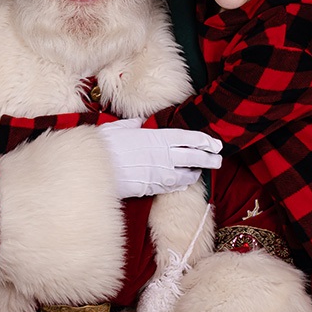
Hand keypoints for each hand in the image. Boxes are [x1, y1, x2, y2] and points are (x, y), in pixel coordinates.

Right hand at [100, 118, 222, 197]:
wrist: (93, 170)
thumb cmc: (103, 146)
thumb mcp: (118, 128)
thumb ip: (132, 125)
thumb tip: (139, 122)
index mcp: (157, 138)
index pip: (189, 139)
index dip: (205, 141)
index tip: (216, 144)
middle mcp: (162, 156)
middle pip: (194, 158)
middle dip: (209, 159)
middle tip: (218, 160)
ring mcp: (159, 174)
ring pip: (186, 176)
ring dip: (194, 174)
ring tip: (199, 172)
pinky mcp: (151, 188)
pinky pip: (172, 187)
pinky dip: (179, 184)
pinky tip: (181, 183)